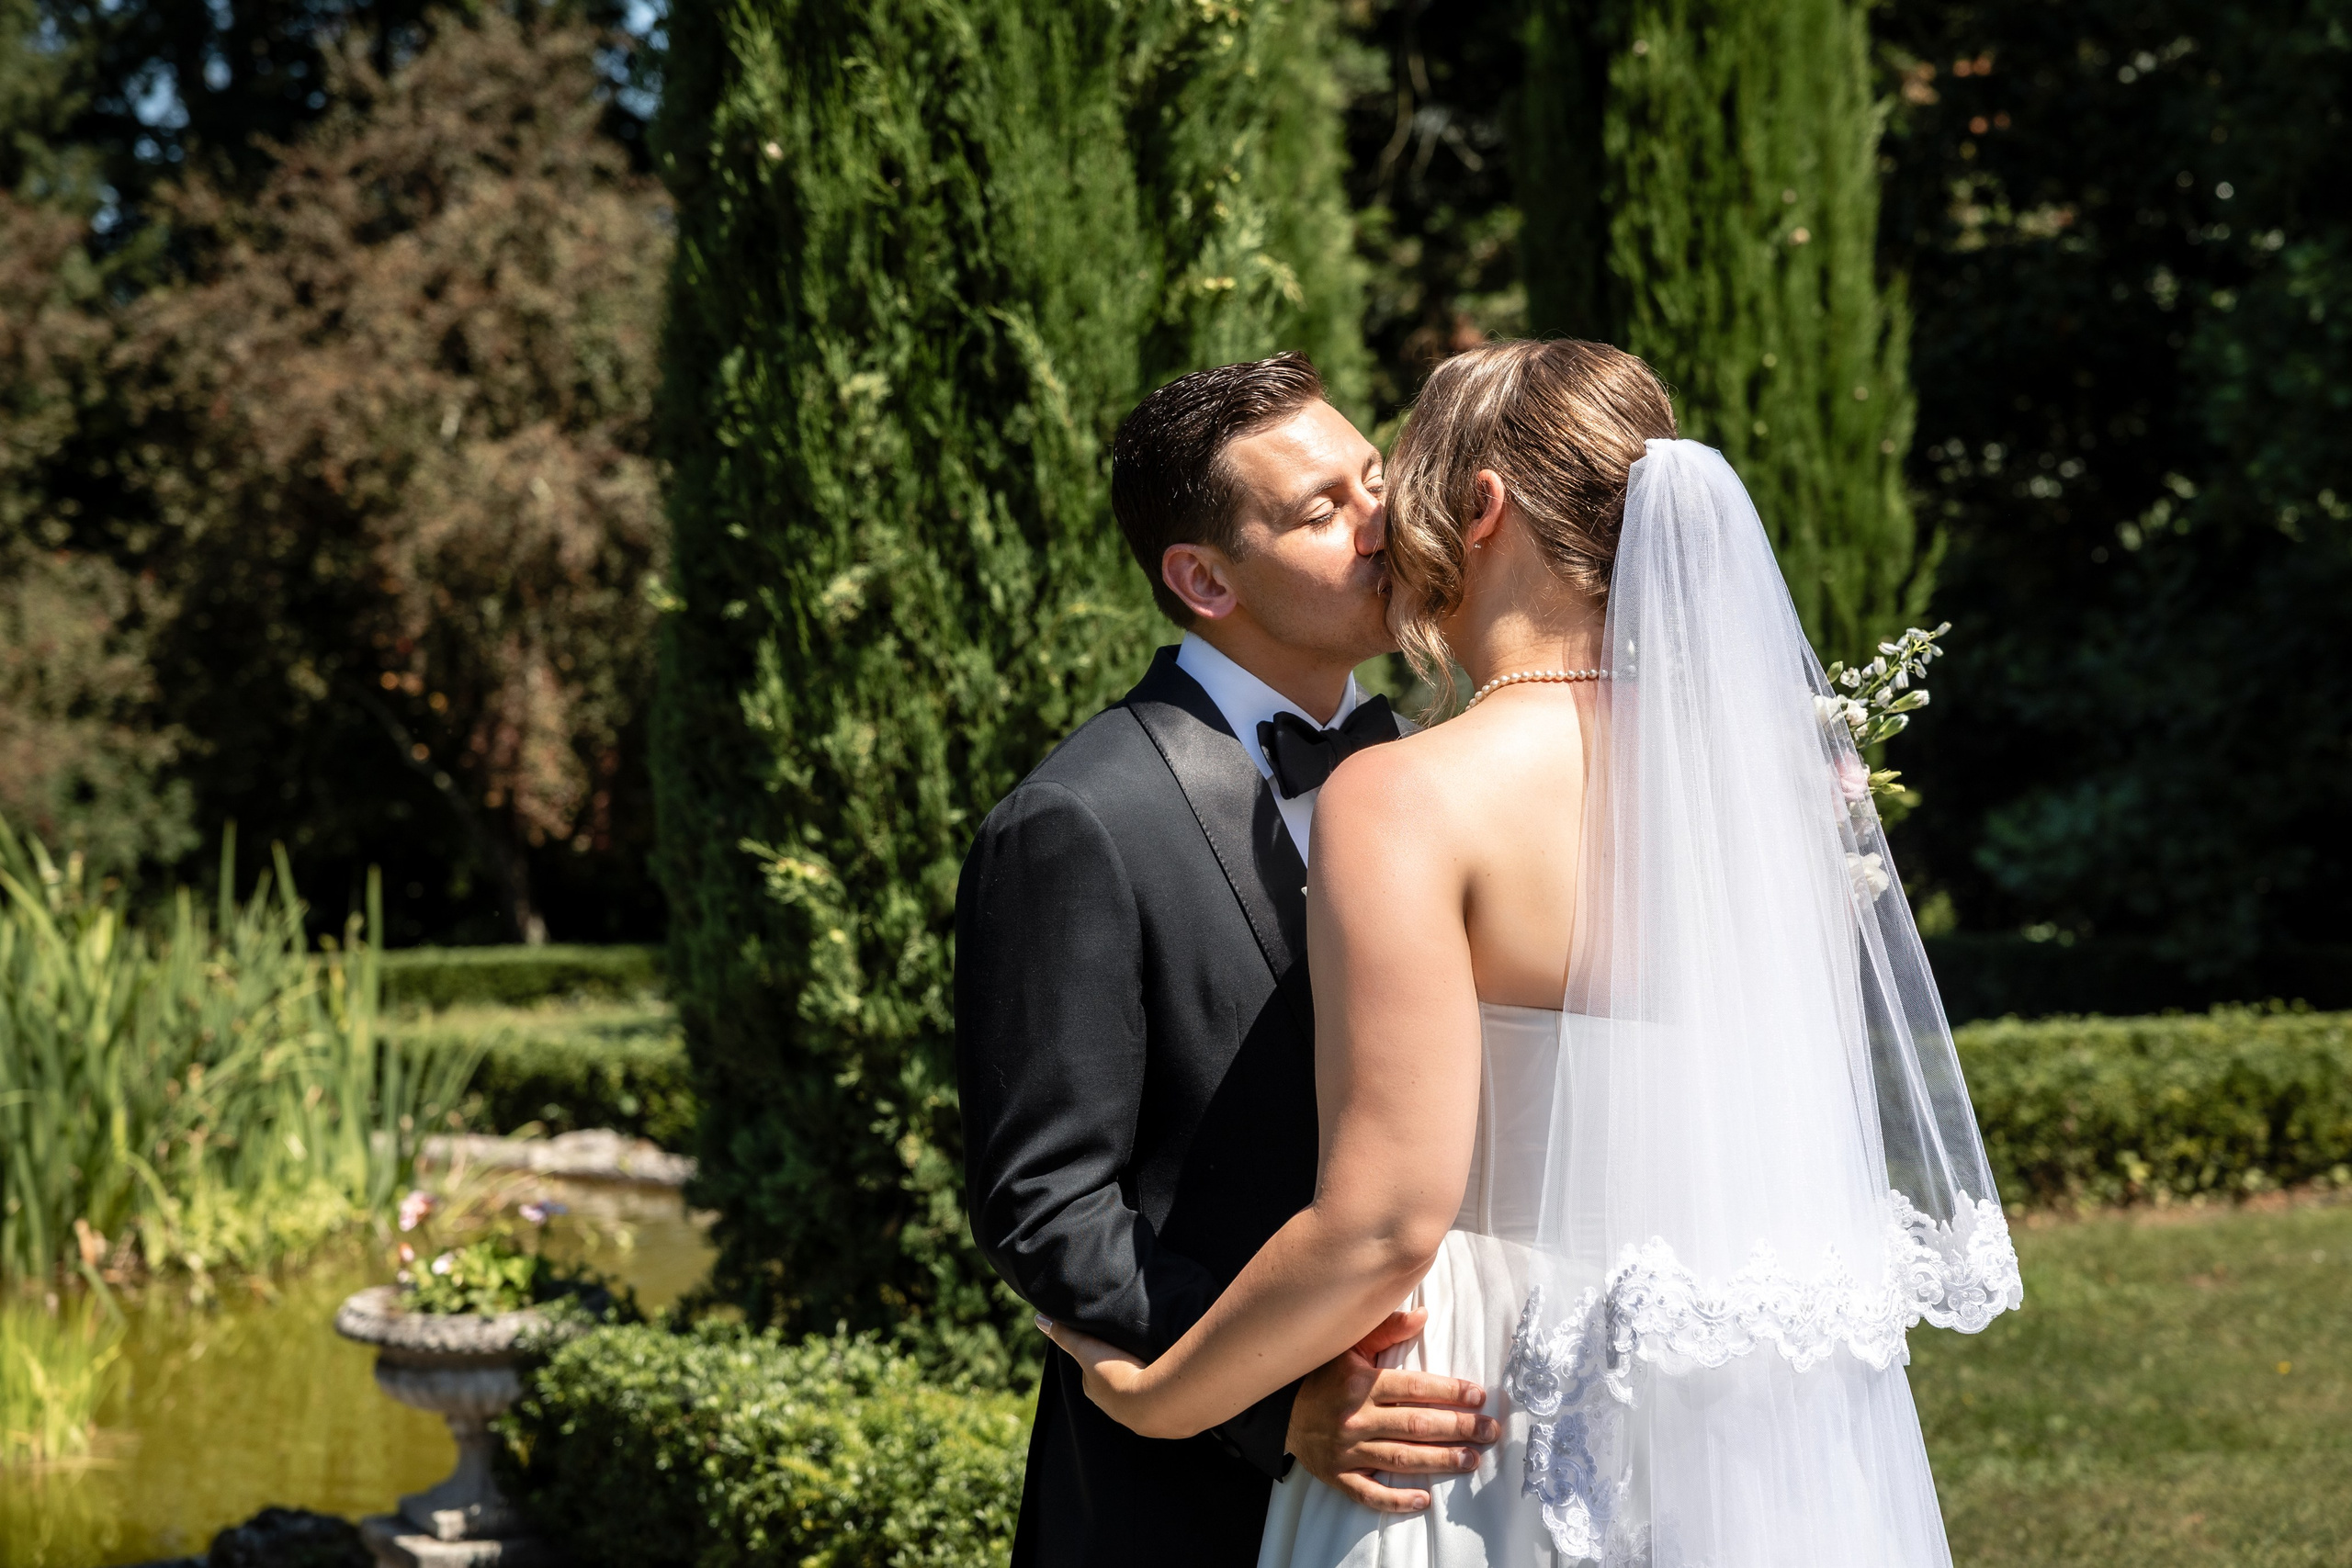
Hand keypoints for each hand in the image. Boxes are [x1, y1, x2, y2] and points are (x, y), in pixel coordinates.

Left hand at [1036, 1314, 1186, 1437]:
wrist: (1151, 1401)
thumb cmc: (1116, 1374)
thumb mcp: (1086, 1348)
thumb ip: (1065, 1334)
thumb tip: (1038, 1319)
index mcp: (1095, 1391)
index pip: (1092, 1372)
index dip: (1099, 1357)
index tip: (1108, 1344)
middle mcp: (1113, 1407)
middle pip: (1115, 1383)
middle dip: (1122, 1369)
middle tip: (1132, 1350)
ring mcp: (1138, 1414)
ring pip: (1138, 1392)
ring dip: (1144, 1380)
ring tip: (1153, 1361)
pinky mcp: (1161, 1417)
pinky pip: (1160, 1400)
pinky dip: (1163, 1390)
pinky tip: (1169, 1379)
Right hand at [1283, 1309, 1498, 1512]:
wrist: (1280, 1410)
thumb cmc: (1322, 1375)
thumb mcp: (1349, 1345)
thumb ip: (1387, 1330)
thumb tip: (1424, 1315)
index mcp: (1361, 1383)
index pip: (1415, 1388)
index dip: (1450, 1391)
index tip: (1478, 1396)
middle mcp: (1356, 1418)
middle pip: (1416, 1425)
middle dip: (1458, 1428)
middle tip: (1489, 1432)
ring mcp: (1347, 1450)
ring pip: (1401, 1458)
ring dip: (1440, 1461)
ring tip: (1472, 1460)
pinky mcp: (1338, 1475)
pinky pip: (1369, 1492)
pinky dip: (1396, 1499)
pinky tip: (1423, 1500)